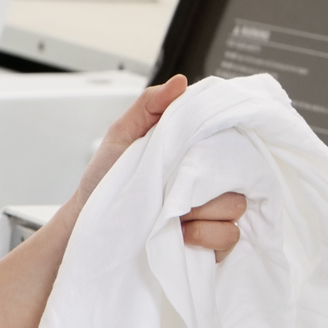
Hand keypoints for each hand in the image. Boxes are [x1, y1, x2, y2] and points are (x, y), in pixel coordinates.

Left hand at [70, 74, 243, 260]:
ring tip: (169, 211)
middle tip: (172, 186)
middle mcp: (209, 182)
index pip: (234, 143)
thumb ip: (150, 105)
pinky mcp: (211, 244)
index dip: (227, 144)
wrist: (88, 221)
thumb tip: (180, 83)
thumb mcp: (122, 134)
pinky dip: (205, 235)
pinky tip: (181, 233)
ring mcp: (213, 214)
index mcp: (195, 154)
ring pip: (236, 207)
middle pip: (240, 177)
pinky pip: (229, 237)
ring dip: (200, 211)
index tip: (201, 150)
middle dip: (204, 184)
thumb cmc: (105, 178)